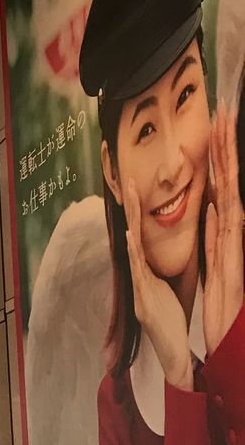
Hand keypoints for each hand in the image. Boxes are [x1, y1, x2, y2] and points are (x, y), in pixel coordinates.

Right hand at [125, 182, 192, 389]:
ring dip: (131, 218)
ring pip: (133, 247)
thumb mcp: (170, 292)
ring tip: (129, 193)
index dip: (138, 213)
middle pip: (133, 235)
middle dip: (131, 207)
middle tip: (126, 179)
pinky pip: (138, 269)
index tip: (136, 187)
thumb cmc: (172, 325)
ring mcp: (140, 287)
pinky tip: (129, 233)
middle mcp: (140, 278)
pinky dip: (133, 250)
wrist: (172, 355)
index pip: (142, 237)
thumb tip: (162, 257)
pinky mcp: (144, 298)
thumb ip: (163, 274)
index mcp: (148, 275)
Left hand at [204, 104, 242, 356]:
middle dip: (226, 145)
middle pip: (228, 179)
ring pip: (231, 195)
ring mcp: (235, 244)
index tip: (214, 124)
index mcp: (224, 229)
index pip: (220, 183)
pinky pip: (228, 232)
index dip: (217, 154)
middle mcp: (232, 230)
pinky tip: (220, 191)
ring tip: (225, 132)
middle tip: (224, 110)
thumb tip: (210, 208)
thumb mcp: (213, 259)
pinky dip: (224, 210)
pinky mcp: (233, 262)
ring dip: (228, 164)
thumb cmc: (222, 301)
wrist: (228, 334)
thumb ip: (212, 234)